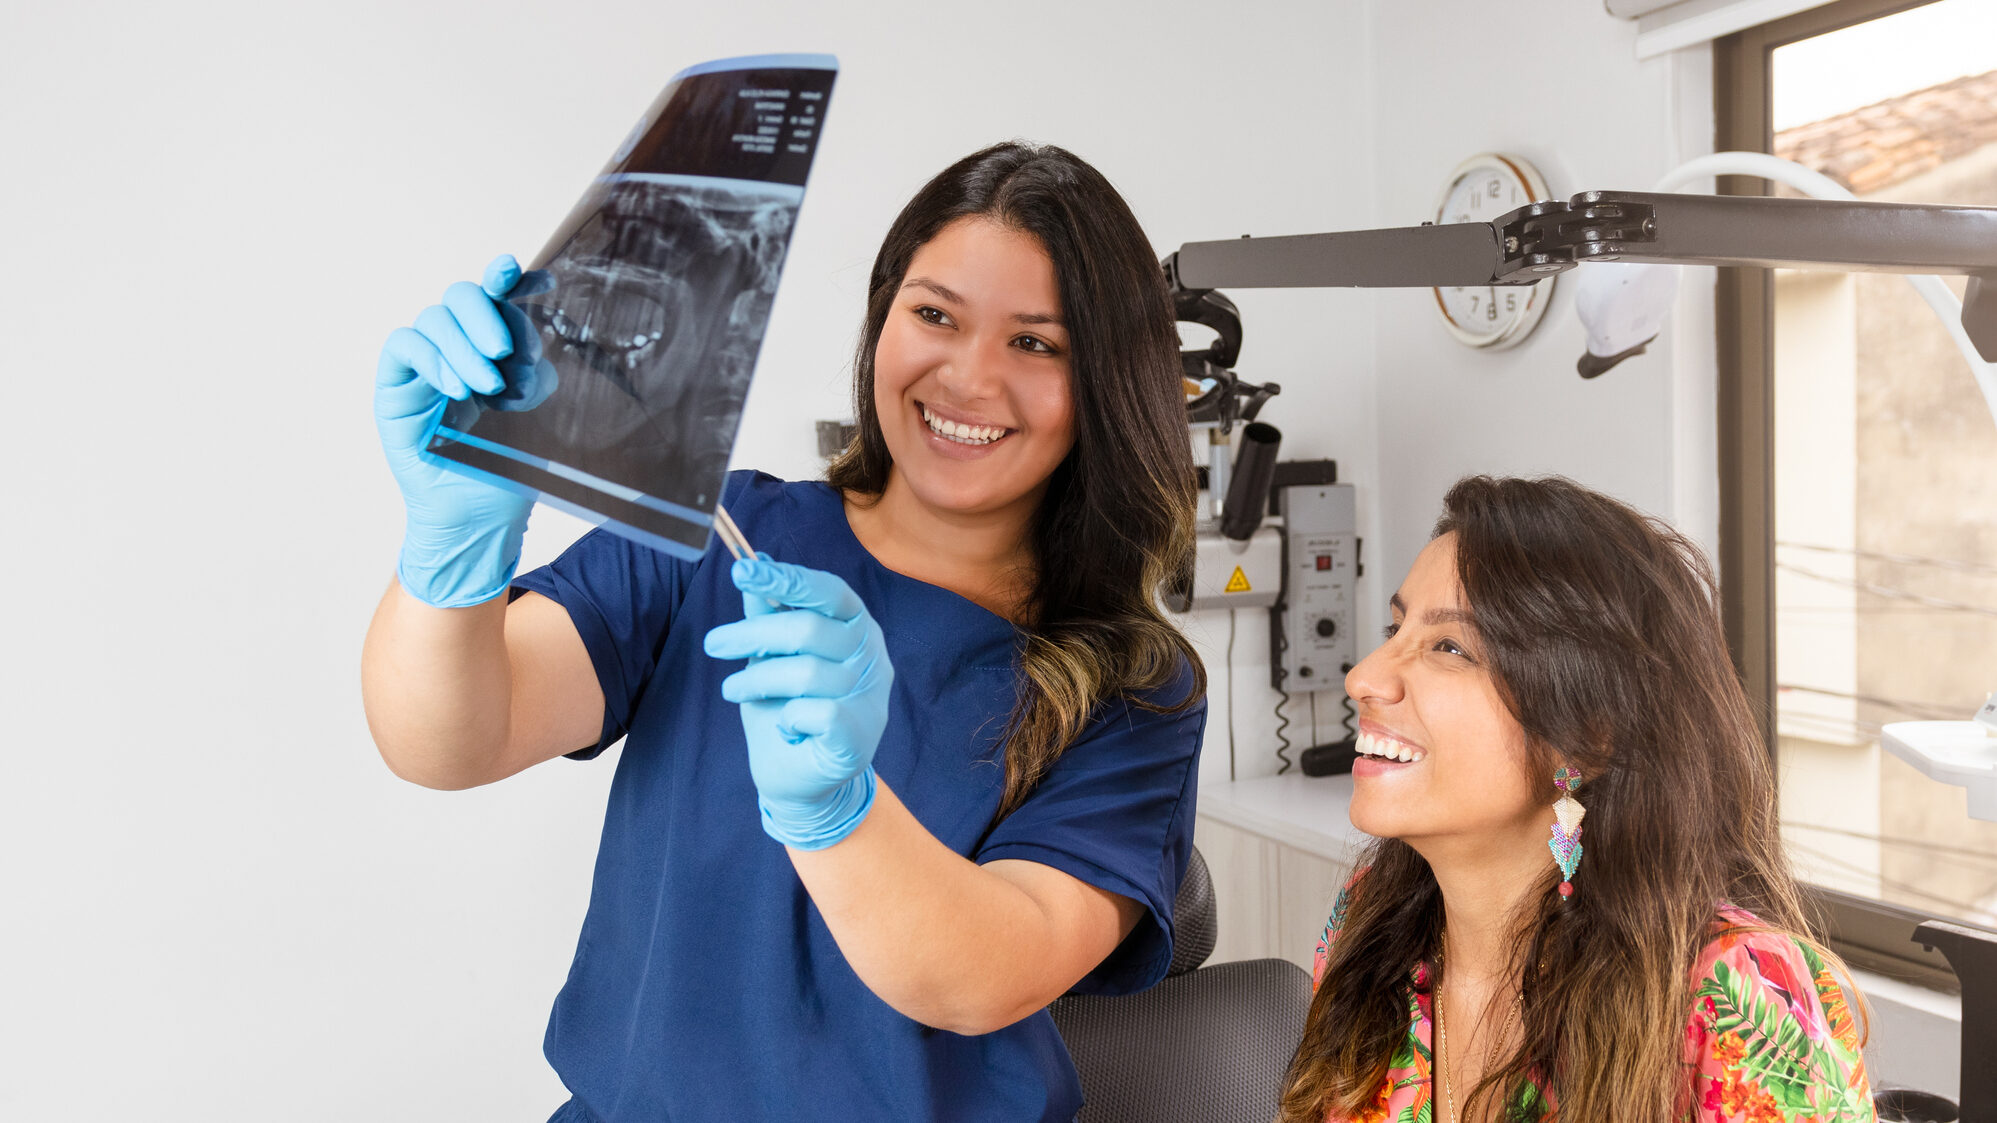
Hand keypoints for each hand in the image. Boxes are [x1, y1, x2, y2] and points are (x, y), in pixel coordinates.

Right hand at [374, 255, 556, 606]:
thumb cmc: (509, 466)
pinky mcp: (395, 385)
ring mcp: (423, 364)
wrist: (480, 516)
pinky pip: (404, 346)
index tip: (545, 280)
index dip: (514, 281)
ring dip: (466, 347)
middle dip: (489, 313)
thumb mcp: (537, 415)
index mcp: (491, 348)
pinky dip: (434, 359)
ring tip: (490, 387)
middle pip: (461, 296)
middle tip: (510, 352)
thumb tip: (531, 352)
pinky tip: (458, 390)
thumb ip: (536, 375)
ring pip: (434, 319)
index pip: (498, 299)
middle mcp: (455, 348)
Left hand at [703, 557, 894, 849]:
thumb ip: (769, 611)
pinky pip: (816, 712)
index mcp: (856, 627)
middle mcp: (871, 657)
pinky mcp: (860, 737)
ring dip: (757, 681)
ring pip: (805, 672)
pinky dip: (787, 717)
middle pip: (808, 628)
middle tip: (714, 644)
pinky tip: (784, 725)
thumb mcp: (772, 655)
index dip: (787, 579)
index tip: (742, 571)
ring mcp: (871, 698)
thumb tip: (756, 562)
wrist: (800, 780)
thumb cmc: (788, 708)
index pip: (829, 591)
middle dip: (751, 634)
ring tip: (734, 691)